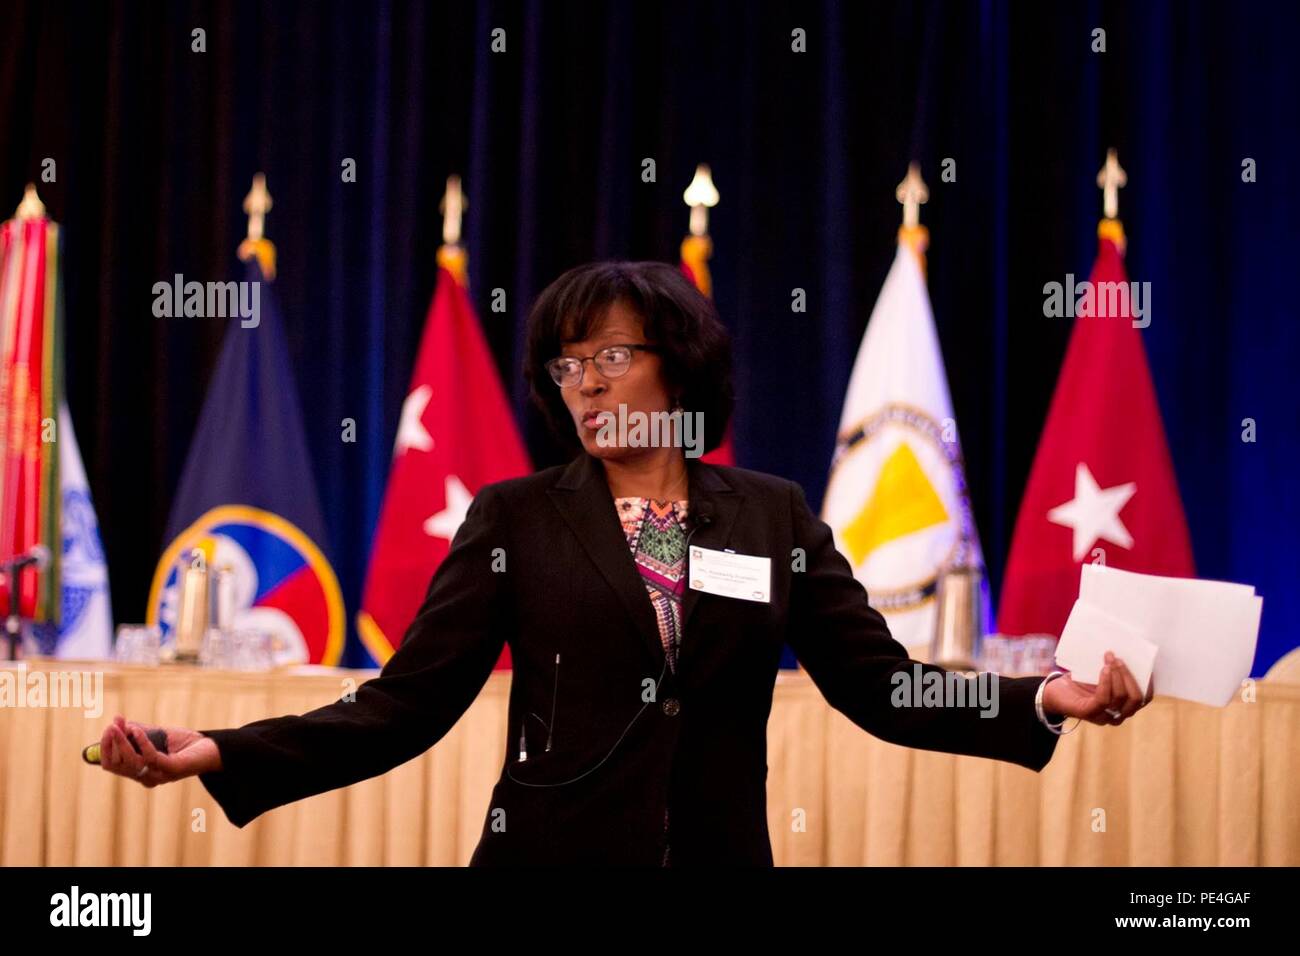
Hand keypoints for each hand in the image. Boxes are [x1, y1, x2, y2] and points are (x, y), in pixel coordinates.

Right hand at [97, 715, 221, 786]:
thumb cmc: (184, 743)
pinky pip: (151, 757)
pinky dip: (142, 742)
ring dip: (122, 742)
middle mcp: (146, 777)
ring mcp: (159, 775)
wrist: (212, 748)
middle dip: (111, 744)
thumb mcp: (157, 735)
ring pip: (131, 762)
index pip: (112, 764)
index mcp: (139, 771)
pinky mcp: (171, 769)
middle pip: (117, 765)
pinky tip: (137, 730)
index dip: (105, 747)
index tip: (107, 728)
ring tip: (119, 726)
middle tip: (110, 726)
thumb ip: (137, 730)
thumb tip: (117, 721)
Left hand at [1041, 651, 1151, 726]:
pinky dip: (1106, 682)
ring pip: (1121, 697)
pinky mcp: (1089, 713)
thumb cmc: (1081, 680)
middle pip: (1136, 698)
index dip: (1148, 681)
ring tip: (1109, 659)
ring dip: (1117, 675)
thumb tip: (1127, 650)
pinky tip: (1104, 670)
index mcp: (1125, 705)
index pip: (1145, 697)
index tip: (1144, 663)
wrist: (1054, 690)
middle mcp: (1118, 715)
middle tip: (1119, 658)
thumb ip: (1115, 669)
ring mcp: (1104, 716)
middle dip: (1129, 675)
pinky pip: (1103, 699)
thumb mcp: (1102, 674)